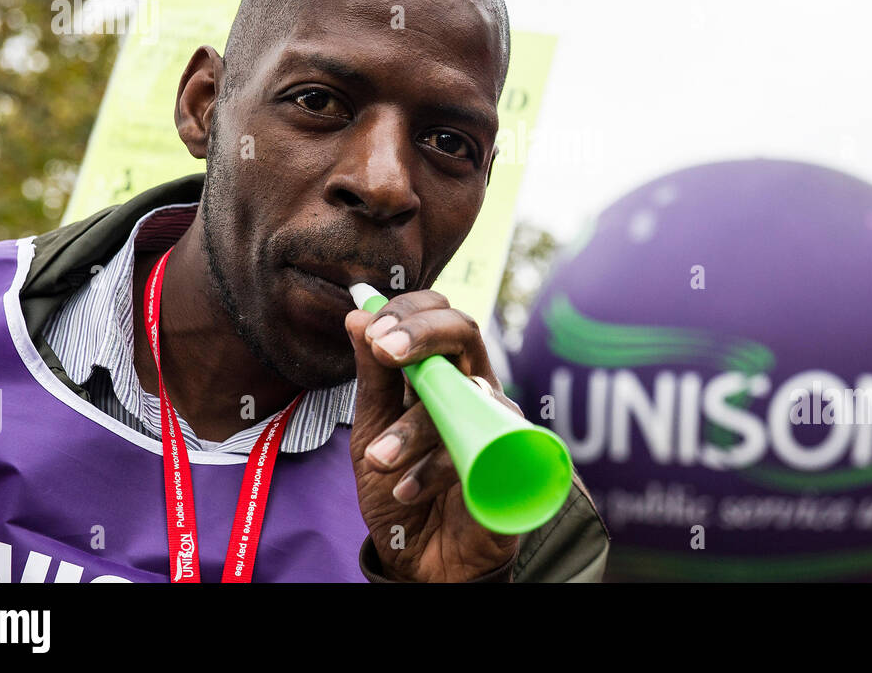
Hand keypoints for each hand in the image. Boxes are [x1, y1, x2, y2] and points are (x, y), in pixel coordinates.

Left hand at [345, 289, 521, 581]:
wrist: (420, 559)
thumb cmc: (399, 487)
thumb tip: (358, 316)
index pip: (438, 316)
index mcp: (442, 373)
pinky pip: (478, 448)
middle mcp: (475, 388)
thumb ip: (371, 377)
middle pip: (465, 332)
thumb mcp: (372, 429)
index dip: (409, 311)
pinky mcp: (513, 464)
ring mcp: (497, 422)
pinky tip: (407, 489)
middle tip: (386, 350)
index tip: (372, 327)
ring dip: (411, 428)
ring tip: (378, 460)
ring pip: (464, 396)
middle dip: (421, 336)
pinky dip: (434, 471)